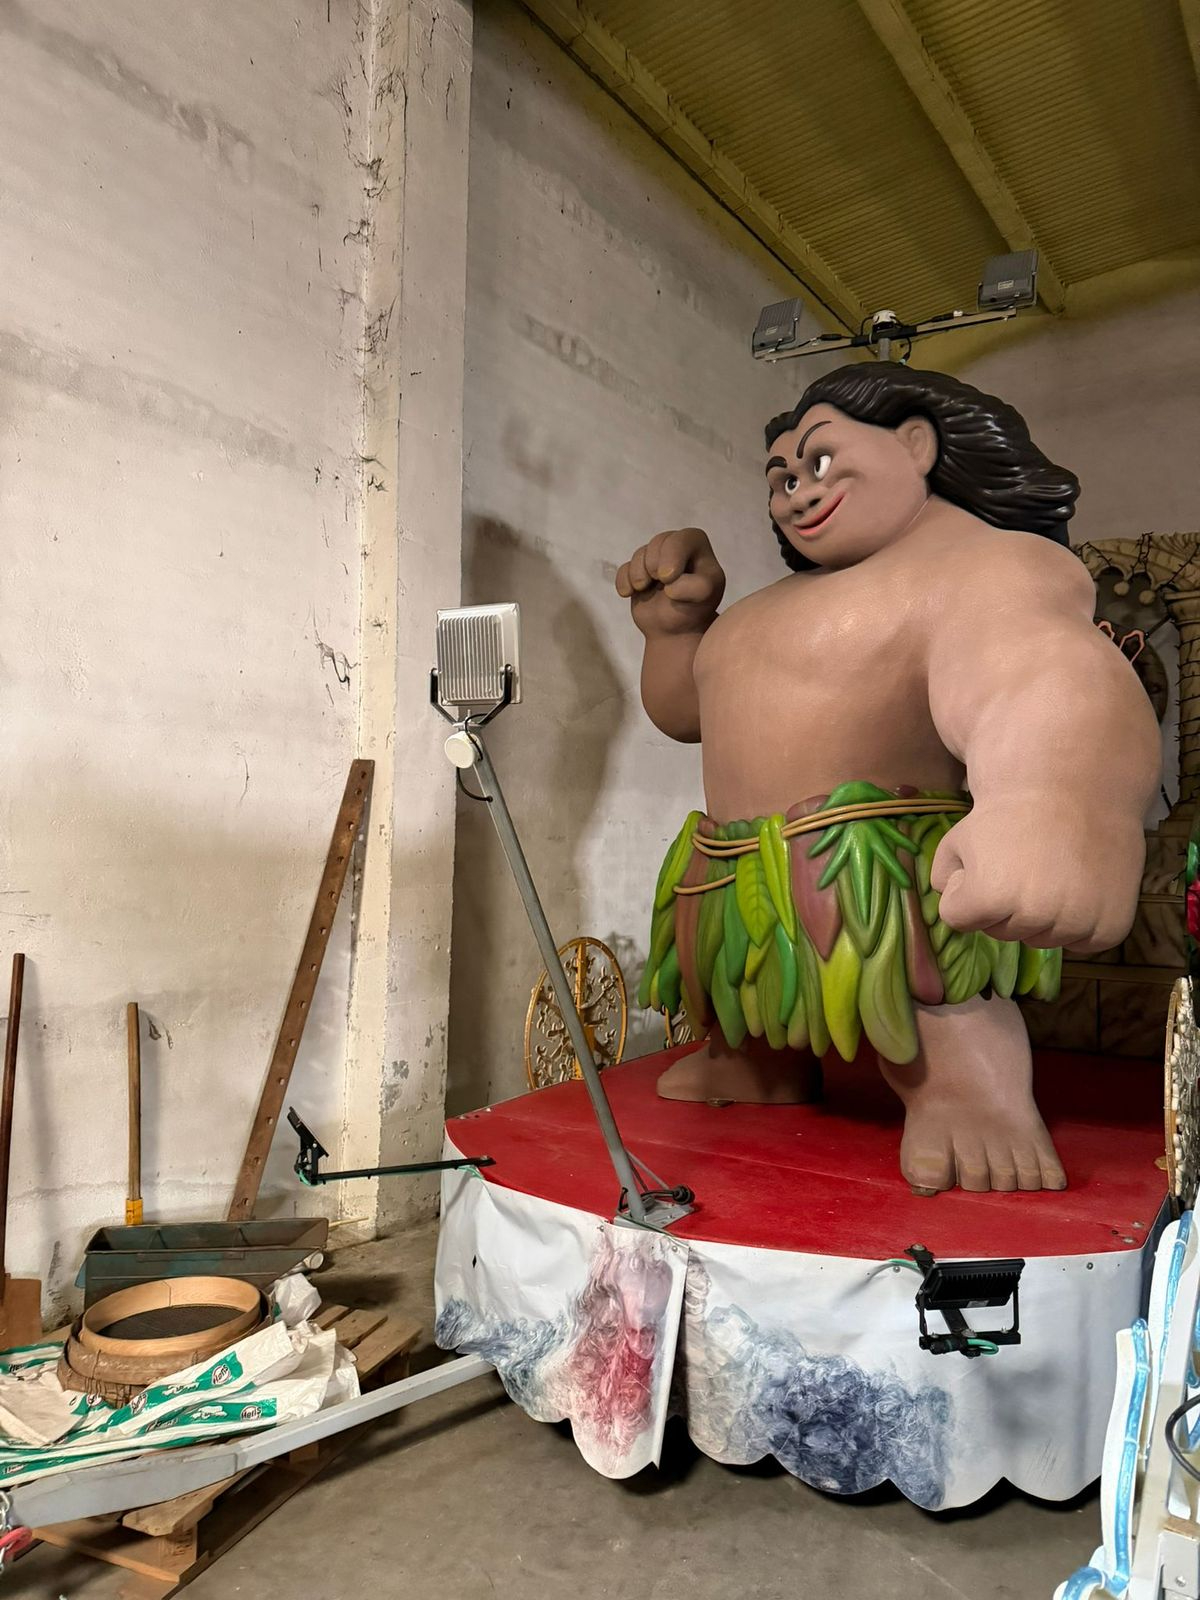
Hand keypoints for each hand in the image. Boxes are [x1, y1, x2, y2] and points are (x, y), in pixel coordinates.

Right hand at [615, 528, 725, 637]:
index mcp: (698, 549)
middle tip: (660, 582)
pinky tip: (629, 593)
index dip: (672, 554)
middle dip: (654, 563)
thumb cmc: (694, 609)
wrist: (676, 632)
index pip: (685, 538)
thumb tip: (668, 585)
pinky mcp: (638, 572)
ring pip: (640, 554)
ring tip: (645, 588)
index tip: (668, 578)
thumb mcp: (704, 596)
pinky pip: (624, 568)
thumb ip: (694, 586)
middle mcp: (677, 549)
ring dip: (638, 573)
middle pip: (659, 542)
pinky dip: (623, 581)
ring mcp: (655, 560)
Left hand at [931, 801, 1144, 954]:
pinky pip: (1081, 943)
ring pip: (1041, 939)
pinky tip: (1080, 888)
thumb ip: (942, 878)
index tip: (985, 862)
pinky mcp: (1111, 926)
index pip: (958, 919)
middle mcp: (1035, 915)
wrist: (1076, 788)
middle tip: (1022, 864)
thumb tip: (956, 911)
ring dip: (1040, 917)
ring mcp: (1077, 923)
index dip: (966, 889)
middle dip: (1002, 905)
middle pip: (1001, 932)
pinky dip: (1078, 924)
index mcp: (991, 895)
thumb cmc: (1010, 813)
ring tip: (1052, 872)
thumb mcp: (958, 838)